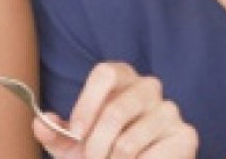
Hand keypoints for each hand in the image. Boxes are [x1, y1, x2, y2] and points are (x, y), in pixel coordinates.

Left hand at [34, 62, 197, 158]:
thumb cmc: (101, 148)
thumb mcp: (73, 143)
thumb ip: (55, 133)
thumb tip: (40, 124)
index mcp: (120, 76)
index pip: (104, 74)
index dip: (86, 105)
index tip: (75, 134)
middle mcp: (148, 86)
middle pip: (115, 111)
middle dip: (95, 146)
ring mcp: (169, 109)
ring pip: (128, 141)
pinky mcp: (185, 134)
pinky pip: (151, 156)